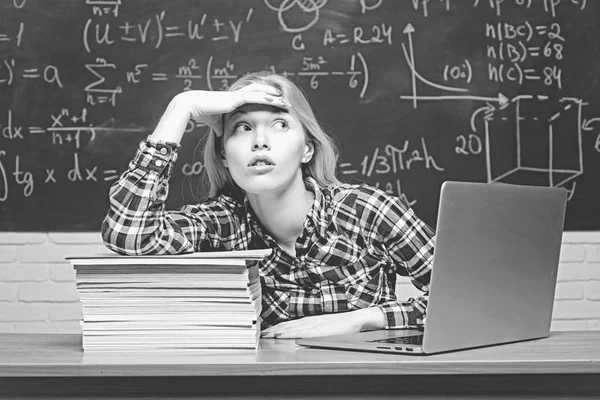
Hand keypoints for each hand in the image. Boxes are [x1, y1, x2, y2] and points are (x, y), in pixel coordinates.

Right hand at [175, 84, 289, 135]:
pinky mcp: (236, 98)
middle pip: (261, 92)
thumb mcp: (216, 123)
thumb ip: (221, 127)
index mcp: (235, 100)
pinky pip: (255, 96)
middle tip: (286, 101)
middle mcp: (238, 95)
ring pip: (261, 92)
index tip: (277, 104)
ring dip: (274, 95)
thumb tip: (222, 135)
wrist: (194, 106)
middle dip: (274, 96)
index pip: (254, 97)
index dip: (266, 99)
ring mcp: (238, 95)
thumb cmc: (203, 114)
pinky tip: (276, 99)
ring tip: (286, 99)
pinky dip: (267, 97)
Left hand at [261, 307, 384, 338]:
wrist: (356, 319)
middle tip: (263, 334)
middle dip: (275, 329)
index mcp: (312, 320)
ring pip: (293, 327)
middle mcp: (311, 321)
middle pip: (289, 325)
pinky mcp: (319, 329)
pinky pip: (301, 332)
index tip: (268, 330)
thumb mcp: (326, 325)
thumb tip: (304, 332)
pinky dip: (290, 332)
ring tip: (269, 334)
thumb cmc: (343, 324)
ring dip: (279, 331)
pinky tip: (283, 334)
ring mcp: (314, 324)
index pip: (292, 323)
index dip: (279, 327)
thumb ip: (315, 328)